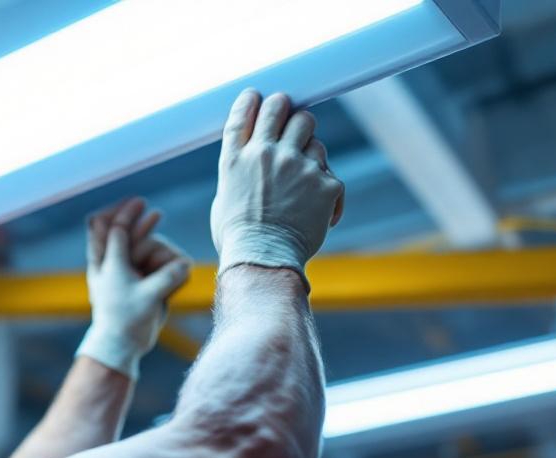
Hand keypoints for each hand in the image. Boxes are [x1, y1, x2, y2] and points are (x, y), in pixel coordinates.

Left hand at [77, 198, 191, 379]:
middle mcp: (111, 266)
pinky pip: (141, 262)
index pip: (116, 231)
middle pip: (115, 232)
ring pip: (131, 247)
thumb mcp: (148, 298)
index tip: (140, 202)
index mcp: (108, 265)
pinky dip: (151, 252)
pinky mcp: (132, 284)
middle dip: (132, 219)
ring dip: (144, 235)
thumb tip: (187, 264)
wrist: (121, 346)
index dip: (128, 214)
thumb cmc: (129, 322)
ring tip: (158, 218)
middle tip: (147, 207)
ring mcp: (122, 274)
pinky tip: (163, 250)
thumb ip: (168, 279)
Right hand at [210, 90, 344, 283]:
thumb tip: (252, 161)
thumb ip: (241, 172)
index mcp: (236, 158)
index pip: (245, 111)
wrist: (263, 262)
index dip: (254, 100)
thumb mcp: (225, 198)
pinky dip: (326, 193)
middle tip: (293, 125)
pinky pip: (330, 175)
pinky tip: (317, 213)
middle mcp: (265, 154)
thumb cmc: (239, 240)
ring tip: (303, 184)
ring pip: (313, 137)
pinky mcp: (324, 183)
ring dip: (310, 153)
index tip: (260, 98)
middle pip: (283, 107)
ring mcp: (297, 166)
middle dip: (290, 112)